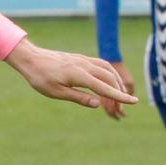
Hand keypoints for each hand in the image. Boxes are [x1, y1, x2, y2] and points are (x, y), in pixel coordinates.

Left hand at [6, 39, 138, 111]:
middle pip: (110, 78)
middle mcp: (85, 65)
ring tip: (120, 94)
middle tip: (123, 106)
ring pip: (108, 69)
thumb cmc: (41, 78)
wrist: (31, 58)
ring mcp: (84, 60)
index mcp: (79, 75)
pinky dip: (110, 73)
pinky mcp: (81, 58)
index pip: (105, 87)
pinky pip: (101, 64)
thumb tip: (98, 104)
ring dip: (116, 81)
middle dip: (119, 91)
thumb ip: (79, 97)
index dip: (119, 96)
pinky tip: (110, 80)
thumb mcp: (56, 92)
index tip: (133, 102)